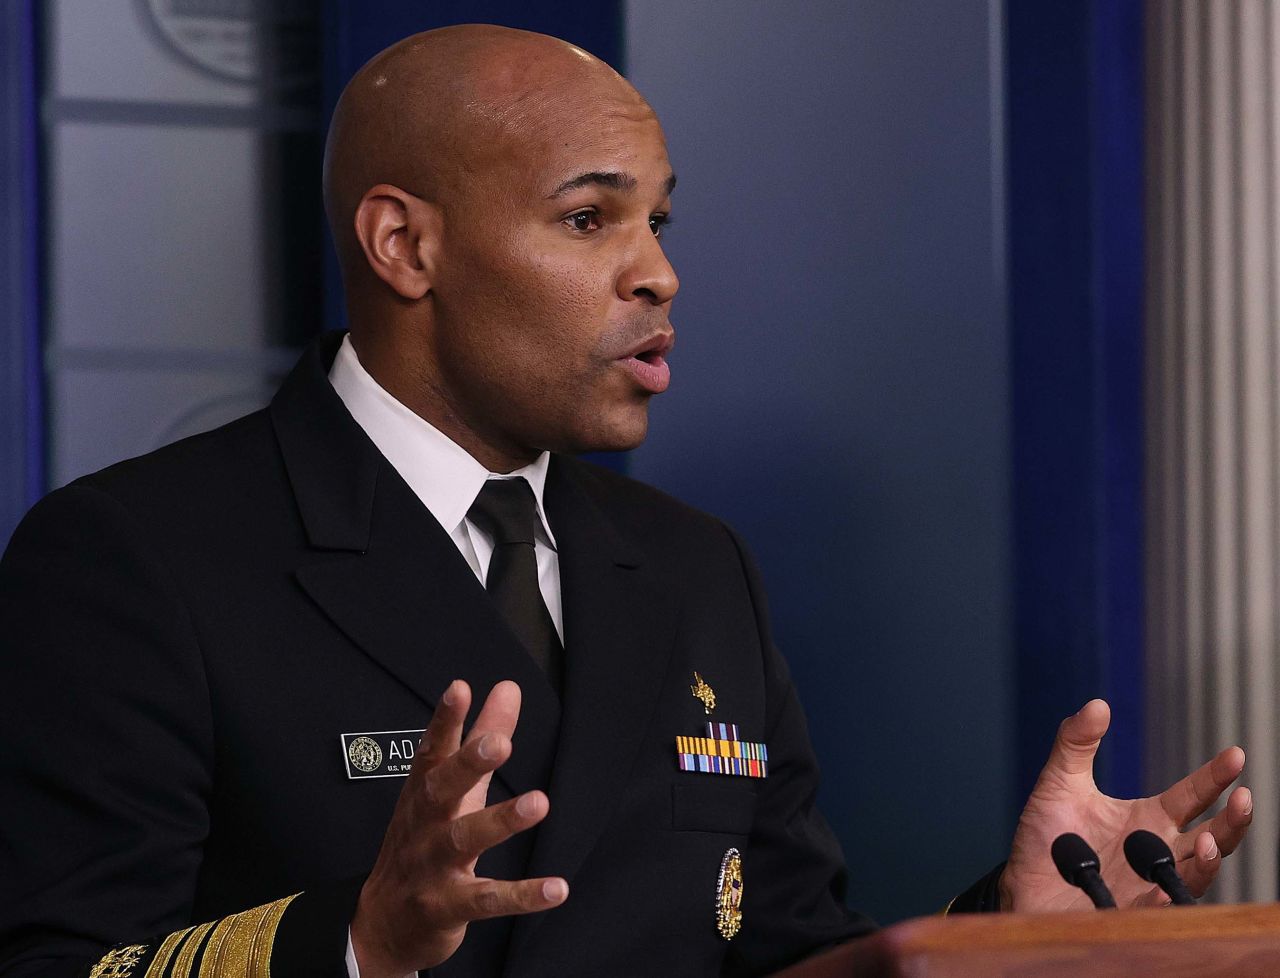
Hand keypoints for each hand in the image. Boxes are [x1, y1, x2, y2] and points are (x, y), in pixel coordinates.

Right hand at [350, 680, 567, 977]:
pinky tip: (557, 888)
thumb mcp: (451, 788)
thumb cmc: (422, 843)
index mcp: (423, 793)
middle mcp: (424, 825)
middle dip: (466, 765)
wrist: (384, 925)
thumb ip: (481, 736)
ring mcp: (432, 867)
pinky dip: (522, 895)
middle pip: (441, 790)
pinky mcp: (447, 907)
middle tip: (498, 744)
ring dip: (500, 821)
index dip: (443, 720)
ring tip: (538, 803)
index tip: (460, 689)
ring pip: (463, 841)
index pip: (431, 751)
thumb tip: (508, 688)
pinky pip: (487, 900)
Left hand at [1001, 699, 1251, 910]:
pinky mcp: (1130, 912)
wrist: (1021, 882)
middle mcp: (1159, 851)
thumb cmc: (1046, 837)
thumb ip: (1076, 742)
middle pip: (1214, 838)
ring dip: (1210, 861)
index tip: (1235, 754)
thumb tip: (1097, 704)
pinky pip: (1158, 910)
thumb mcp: (1059, 782)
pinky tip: (1166, 889)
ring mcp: (1150, 884)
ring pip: (1198, 875)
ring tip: (1209, 842)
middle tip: (1244, 798)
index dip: (1215, 776)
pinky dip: (1167, 900)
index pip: (1194, 795)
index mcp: (1149, 818)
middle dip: (1234, 822)